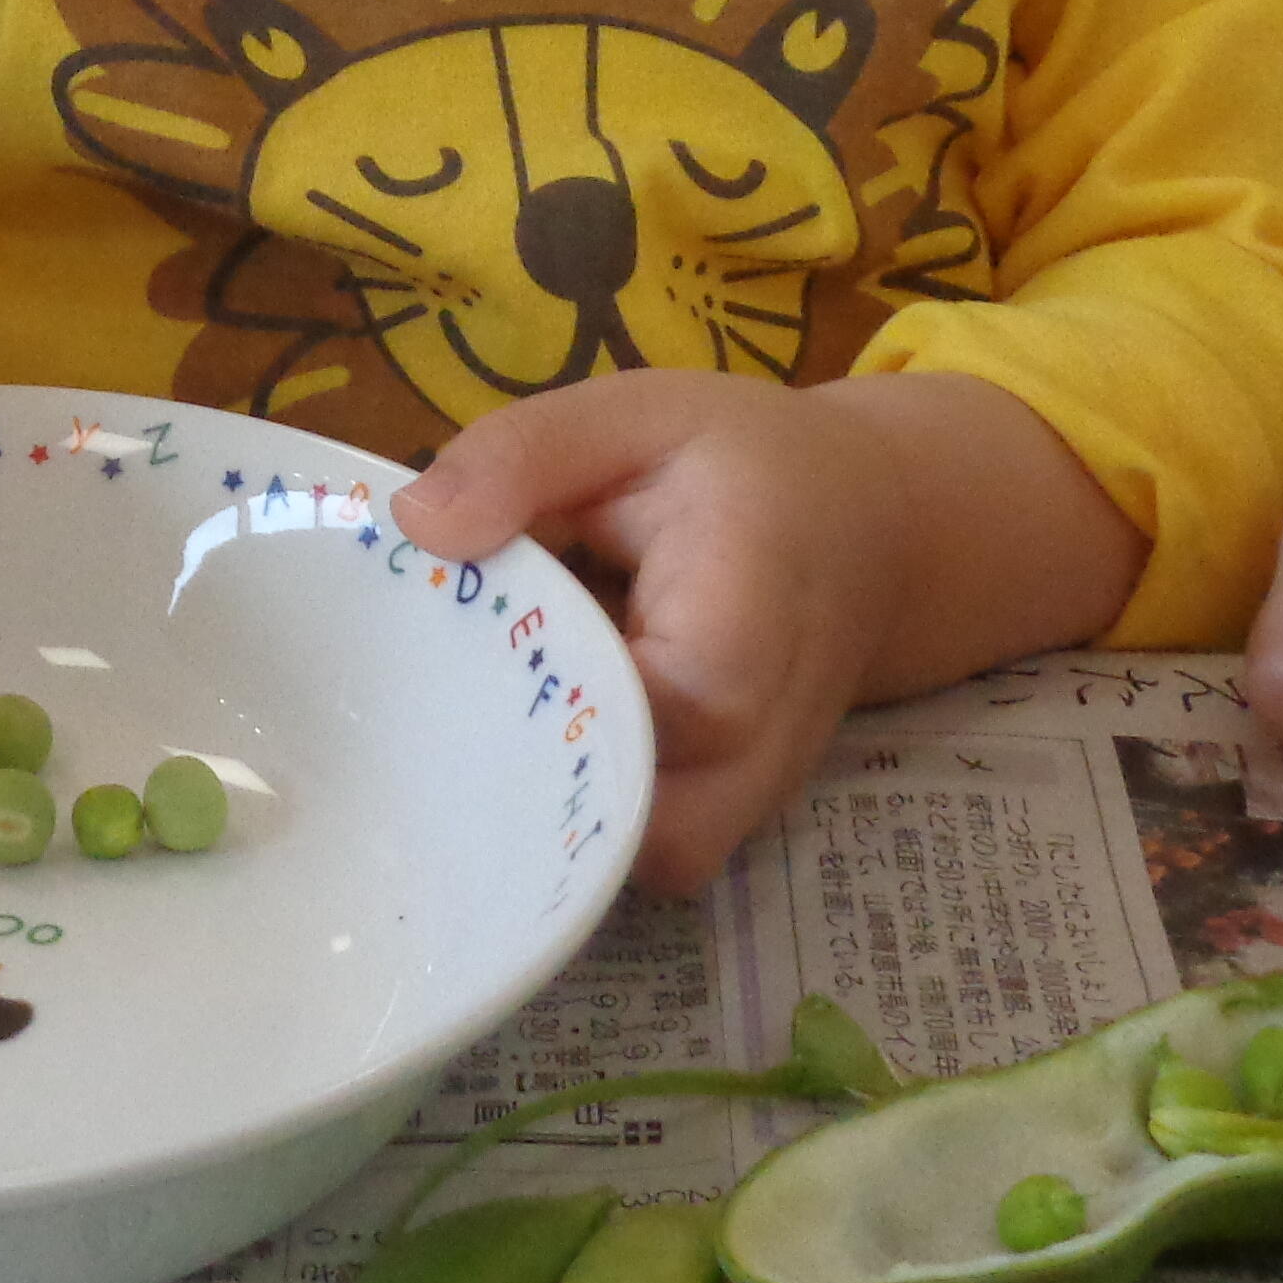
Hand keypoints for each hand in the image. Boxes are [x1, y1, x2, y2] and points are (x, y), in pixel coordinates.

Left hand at [392, 369, 1140, 898]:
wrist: (865, 529)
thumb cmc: (741, 466)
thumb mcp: (634, 416)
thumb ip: (525, 456)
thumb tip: (416, 526)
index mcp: (742, 621)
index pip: (641, 714)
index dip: (532, 701)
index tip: (443, 654)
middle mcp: (762, 740)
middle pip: (634, 831)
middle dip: (521, 781)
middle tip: (441, 704)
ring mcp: (750, 800)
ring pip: (631, 866)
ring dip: (544, 804)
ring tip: (485, 716)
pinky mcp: (725, 824)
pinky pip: (637, 859)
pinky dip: (572, 812)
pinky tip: (527, 734)